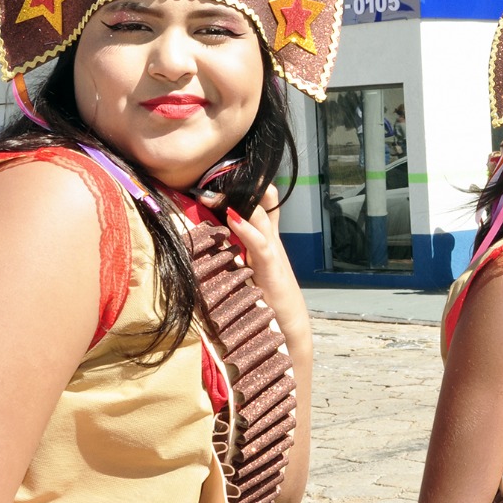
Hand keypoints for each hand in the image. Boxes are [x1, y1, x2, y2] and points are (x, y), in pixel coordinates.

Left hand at [202, 185, 307, 334]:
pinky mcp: (272, 269)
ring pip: (262, 218)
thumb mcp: (250, 272)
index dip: (247, 188)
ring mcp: (274, 253)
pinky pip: (261, 244)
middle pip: (264, 203)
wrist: (290, 326)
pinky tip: (233, 219)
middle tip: (213, 176)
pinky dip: (247, 230)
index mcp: (266, 241)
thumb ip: (236, 256)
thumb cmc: (268, 301)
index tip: (222, 176)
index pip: (262, 204)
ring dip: (239, 203)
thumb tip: (212, 245)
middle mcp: (272, 241)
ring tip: (215, 192)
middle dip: (240, 187)